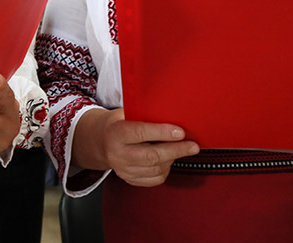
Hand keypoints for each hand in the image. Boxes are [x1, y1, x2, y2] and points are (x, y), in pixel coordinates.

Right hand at [74, 107, 198, 186]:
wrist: (100, 141)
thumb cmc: (119, 123)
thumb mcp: (126, 113)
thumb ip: (144, 115)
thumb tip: (173, 114)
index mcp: (115, 133)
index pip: (141, 133)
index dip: (162, 132)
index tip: (181, 132)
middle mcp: (117, 154)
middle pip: (151, 156)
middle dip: (176, 150)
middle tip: (192, 146)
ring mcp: (123, 169)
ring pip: (155, 169)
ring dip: (172, 159)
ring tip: (180, 149)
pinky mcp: (129, 179)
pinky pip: (154, 179)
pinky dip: (165, 170)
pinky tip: (168, 160)